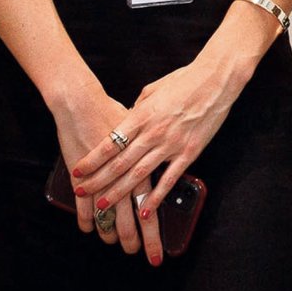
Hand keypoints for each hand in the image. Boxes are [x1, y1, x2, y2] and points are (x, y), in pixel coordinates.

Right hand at [49, 86, 165, 262]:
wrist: (83, 101)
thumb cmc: (114, 108)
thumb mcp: (143, 126)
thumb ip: (151, 145)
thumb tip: (160, 152)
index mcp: (146, 161)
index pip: (153, 204)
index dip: (154, 230)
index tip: (158, 250)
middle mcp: (126, 173)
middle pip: (132, 215)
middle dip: (134, 239)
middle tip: (137, 254)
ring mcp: (102, 177)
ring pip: (109, 213)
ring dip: (110, 231)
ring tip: (112, 244)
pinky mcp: (82, 175)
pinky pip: (84, 204)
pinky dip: (85, 217)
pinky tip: (87, 229)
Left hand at [67, 53, 249, 267]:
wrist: (215, 80)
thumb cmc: (183, 81)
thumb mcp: (152, 90)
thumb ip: (137, 109)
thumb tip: (126, 121)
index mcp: (140, 116)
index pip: (109, 144)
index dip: (91, 160)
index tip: (77, 172)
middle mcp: (152, 133)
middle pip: (119, 163)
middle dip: (98, 180)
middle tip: (82, 192)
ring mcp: (171, 145)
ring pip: (139, 175)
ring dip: (119, 192)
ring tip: (103, 205)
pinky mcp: (189, 153)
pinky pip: (169, 180)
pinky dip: (156, 197)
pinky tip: (144, 210)